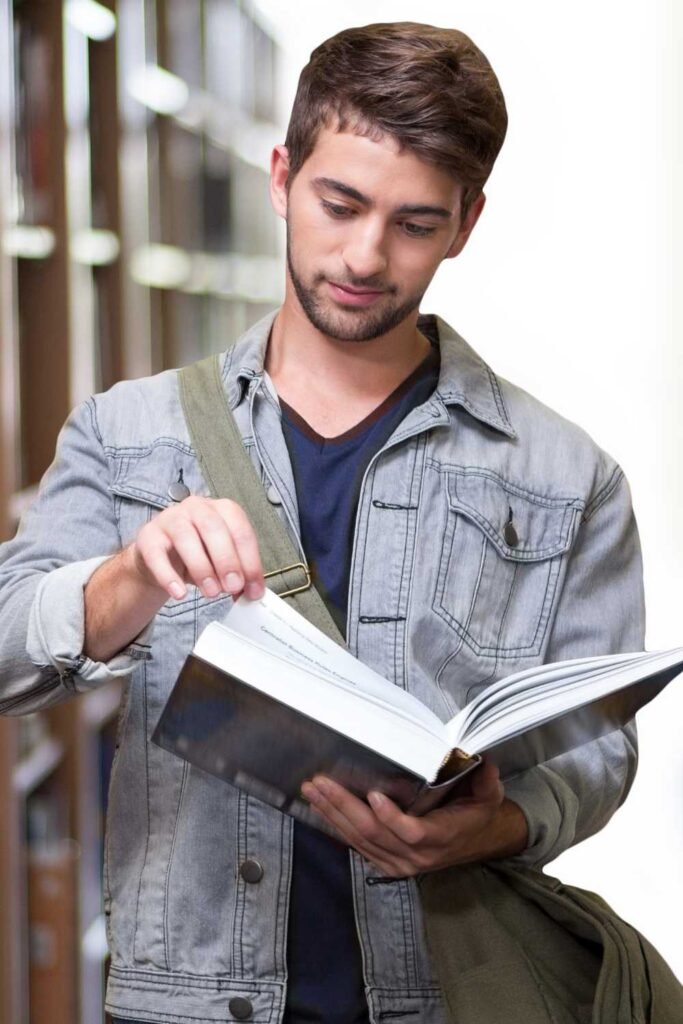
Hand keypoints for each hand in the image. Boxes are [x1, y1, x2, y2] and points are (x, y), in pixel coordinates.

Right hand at [131, 496, 264, 601]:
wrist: (161, 558)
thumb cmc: (198, 555)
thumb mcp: (222, 563)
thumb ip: (239, 575)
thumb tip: (252, 594)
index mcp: (222, 509)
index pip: (241, 530)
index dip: (250, 561)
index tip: (253, 589)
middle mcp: (197, 507)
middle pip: (213, 527)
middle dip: (227, 560)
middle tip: (233, 587)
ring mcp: (170, 518)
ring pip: (186, 537)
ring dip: (202, 568)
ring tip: (211, 592)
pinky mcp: (148, 535)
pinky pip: (156, 554)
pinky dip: (168, 576)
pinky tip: (179, 593)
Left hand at [301, 761, 527, 876]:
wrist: (475, 842)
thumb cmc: (477, 814)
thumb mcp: (489, 796)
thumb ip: (486, 781)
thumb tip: (484, 762)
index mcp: (442, 837)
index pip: (412, 832)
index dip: (391, 817)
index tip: (373, 795)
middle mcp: (417, 855)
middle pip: (374, 833)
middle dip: (343, 806)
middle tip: (321, 783)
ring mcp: (399, 862)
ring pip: (360, 840)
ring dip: (333, 814)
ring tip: (313, 790)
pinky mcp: (387, 863)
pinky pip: (357, 846)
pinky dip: (337, 826)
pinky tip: (320, 808)